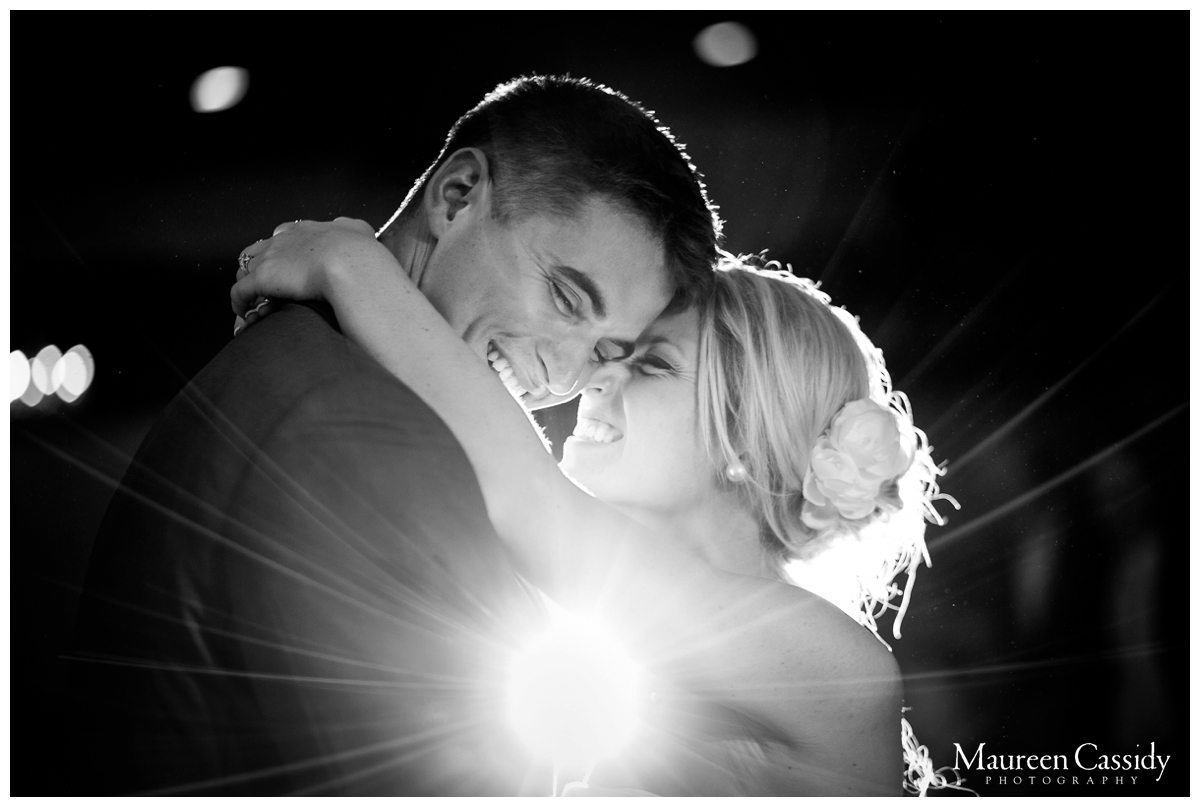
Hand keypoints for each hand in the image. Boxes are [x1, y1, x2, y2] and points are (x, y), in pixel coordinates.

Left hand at [231, 217, 387, 332]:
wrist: (352, 265)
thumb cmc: (360, 254)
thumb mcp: (359, 231)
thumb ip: (351, 227)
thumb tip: (348, 225)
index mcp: (307, 230)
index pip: (282, 235)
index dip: (281, 251)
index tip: (285, 265)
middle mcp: (284, 239)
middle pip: (258, 250)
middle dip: (258, 266)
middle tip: (266, 286)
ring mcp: (271, 258)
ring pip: (245, 269)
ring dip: (247, 284)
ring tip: (254, 301)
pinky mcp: (262, 278)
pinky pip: (239, 291)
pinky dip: (239, 302)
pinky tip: (244, 312)